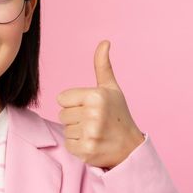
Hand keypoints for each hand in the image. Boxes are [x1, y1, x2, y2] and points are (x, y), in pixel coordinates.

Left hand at [57, 40, 144, 168]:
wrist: (130, 147)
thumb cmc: (118, 115)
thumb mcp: (111, 88)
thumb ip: (102, 65)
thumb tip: (104, 42)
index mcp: (96, 96)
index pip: (62, 98)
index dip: (74, 103)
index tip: (90, 108)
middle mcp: (93, 114)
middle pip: (62, 114)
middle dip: (75, 118)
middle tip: (94, 121)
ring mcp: (90, 133)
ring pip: (65, 129)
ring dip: (77, 132)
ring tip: (94, 132)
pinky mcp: (86, 150)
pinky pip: (68, 144)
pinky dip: (77, 146)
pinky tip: (92, 143)